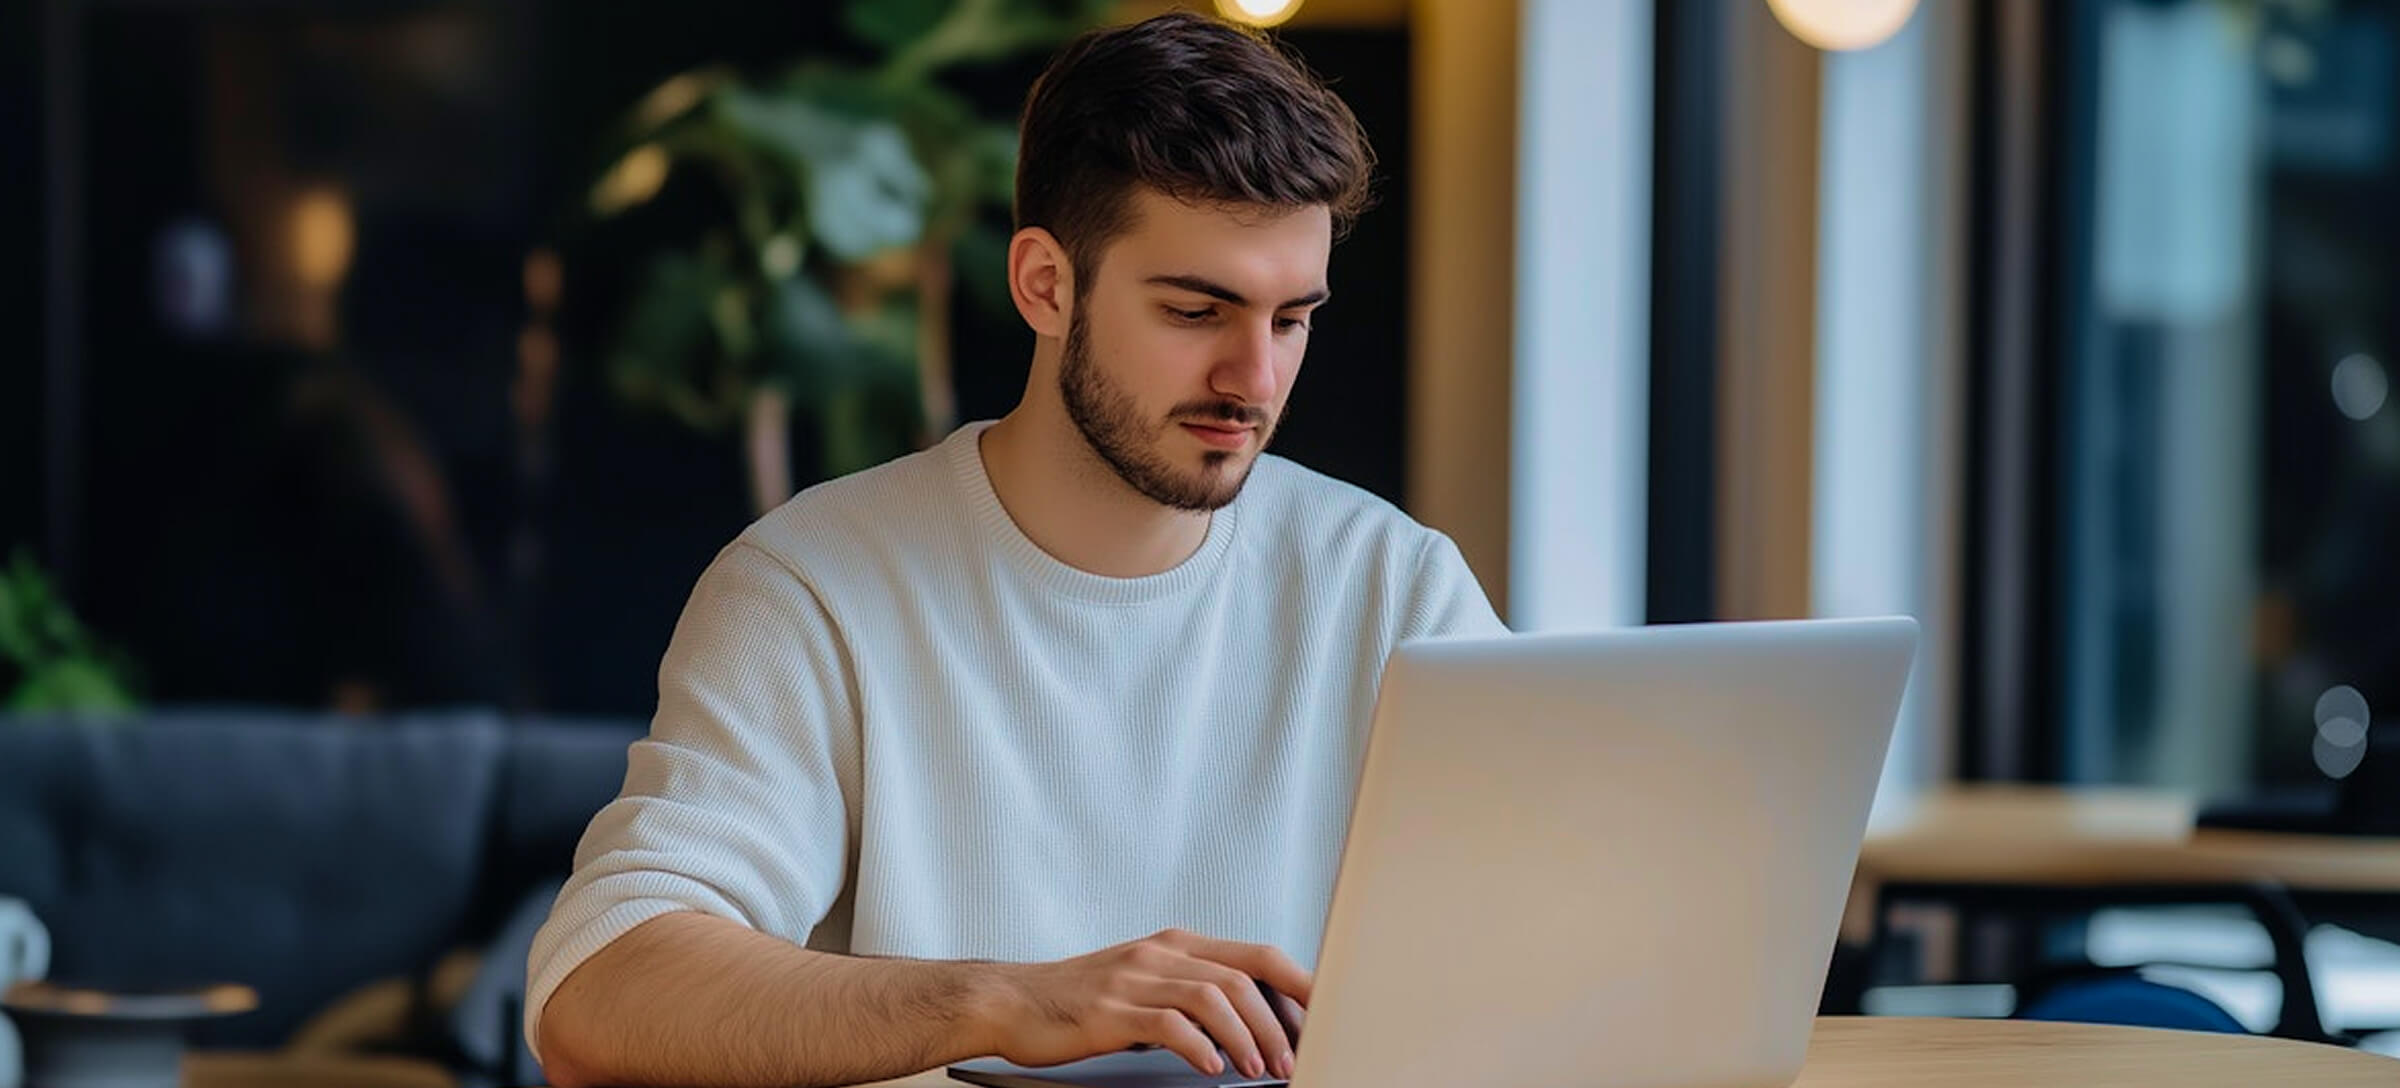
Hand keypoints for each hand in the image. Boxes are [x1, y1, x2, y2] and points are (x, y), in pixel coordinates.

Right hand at [986, 928, 1312, 1079]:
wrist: (1012, 1002)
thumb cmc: (1080, 1001)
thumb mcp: (1145, 986)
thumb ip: (1192, 995)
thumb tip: (1252, 1026)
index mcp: (1177, 946)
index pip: (1256, 955)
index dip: (1299, 983)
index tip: (1328, 1014)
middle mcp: (1161, 955)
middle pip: (1244, 976)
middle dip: (1280, 1021)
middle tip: (1294, 1061)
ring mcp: (1136, 979)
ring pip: (1215, 998)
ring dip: (1247, 1037)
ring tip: (1259, 1070)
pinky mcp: (1112, 1009)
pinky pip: (1169, 1023)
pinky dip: (1199, 1045)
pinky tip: (1212, 1067)